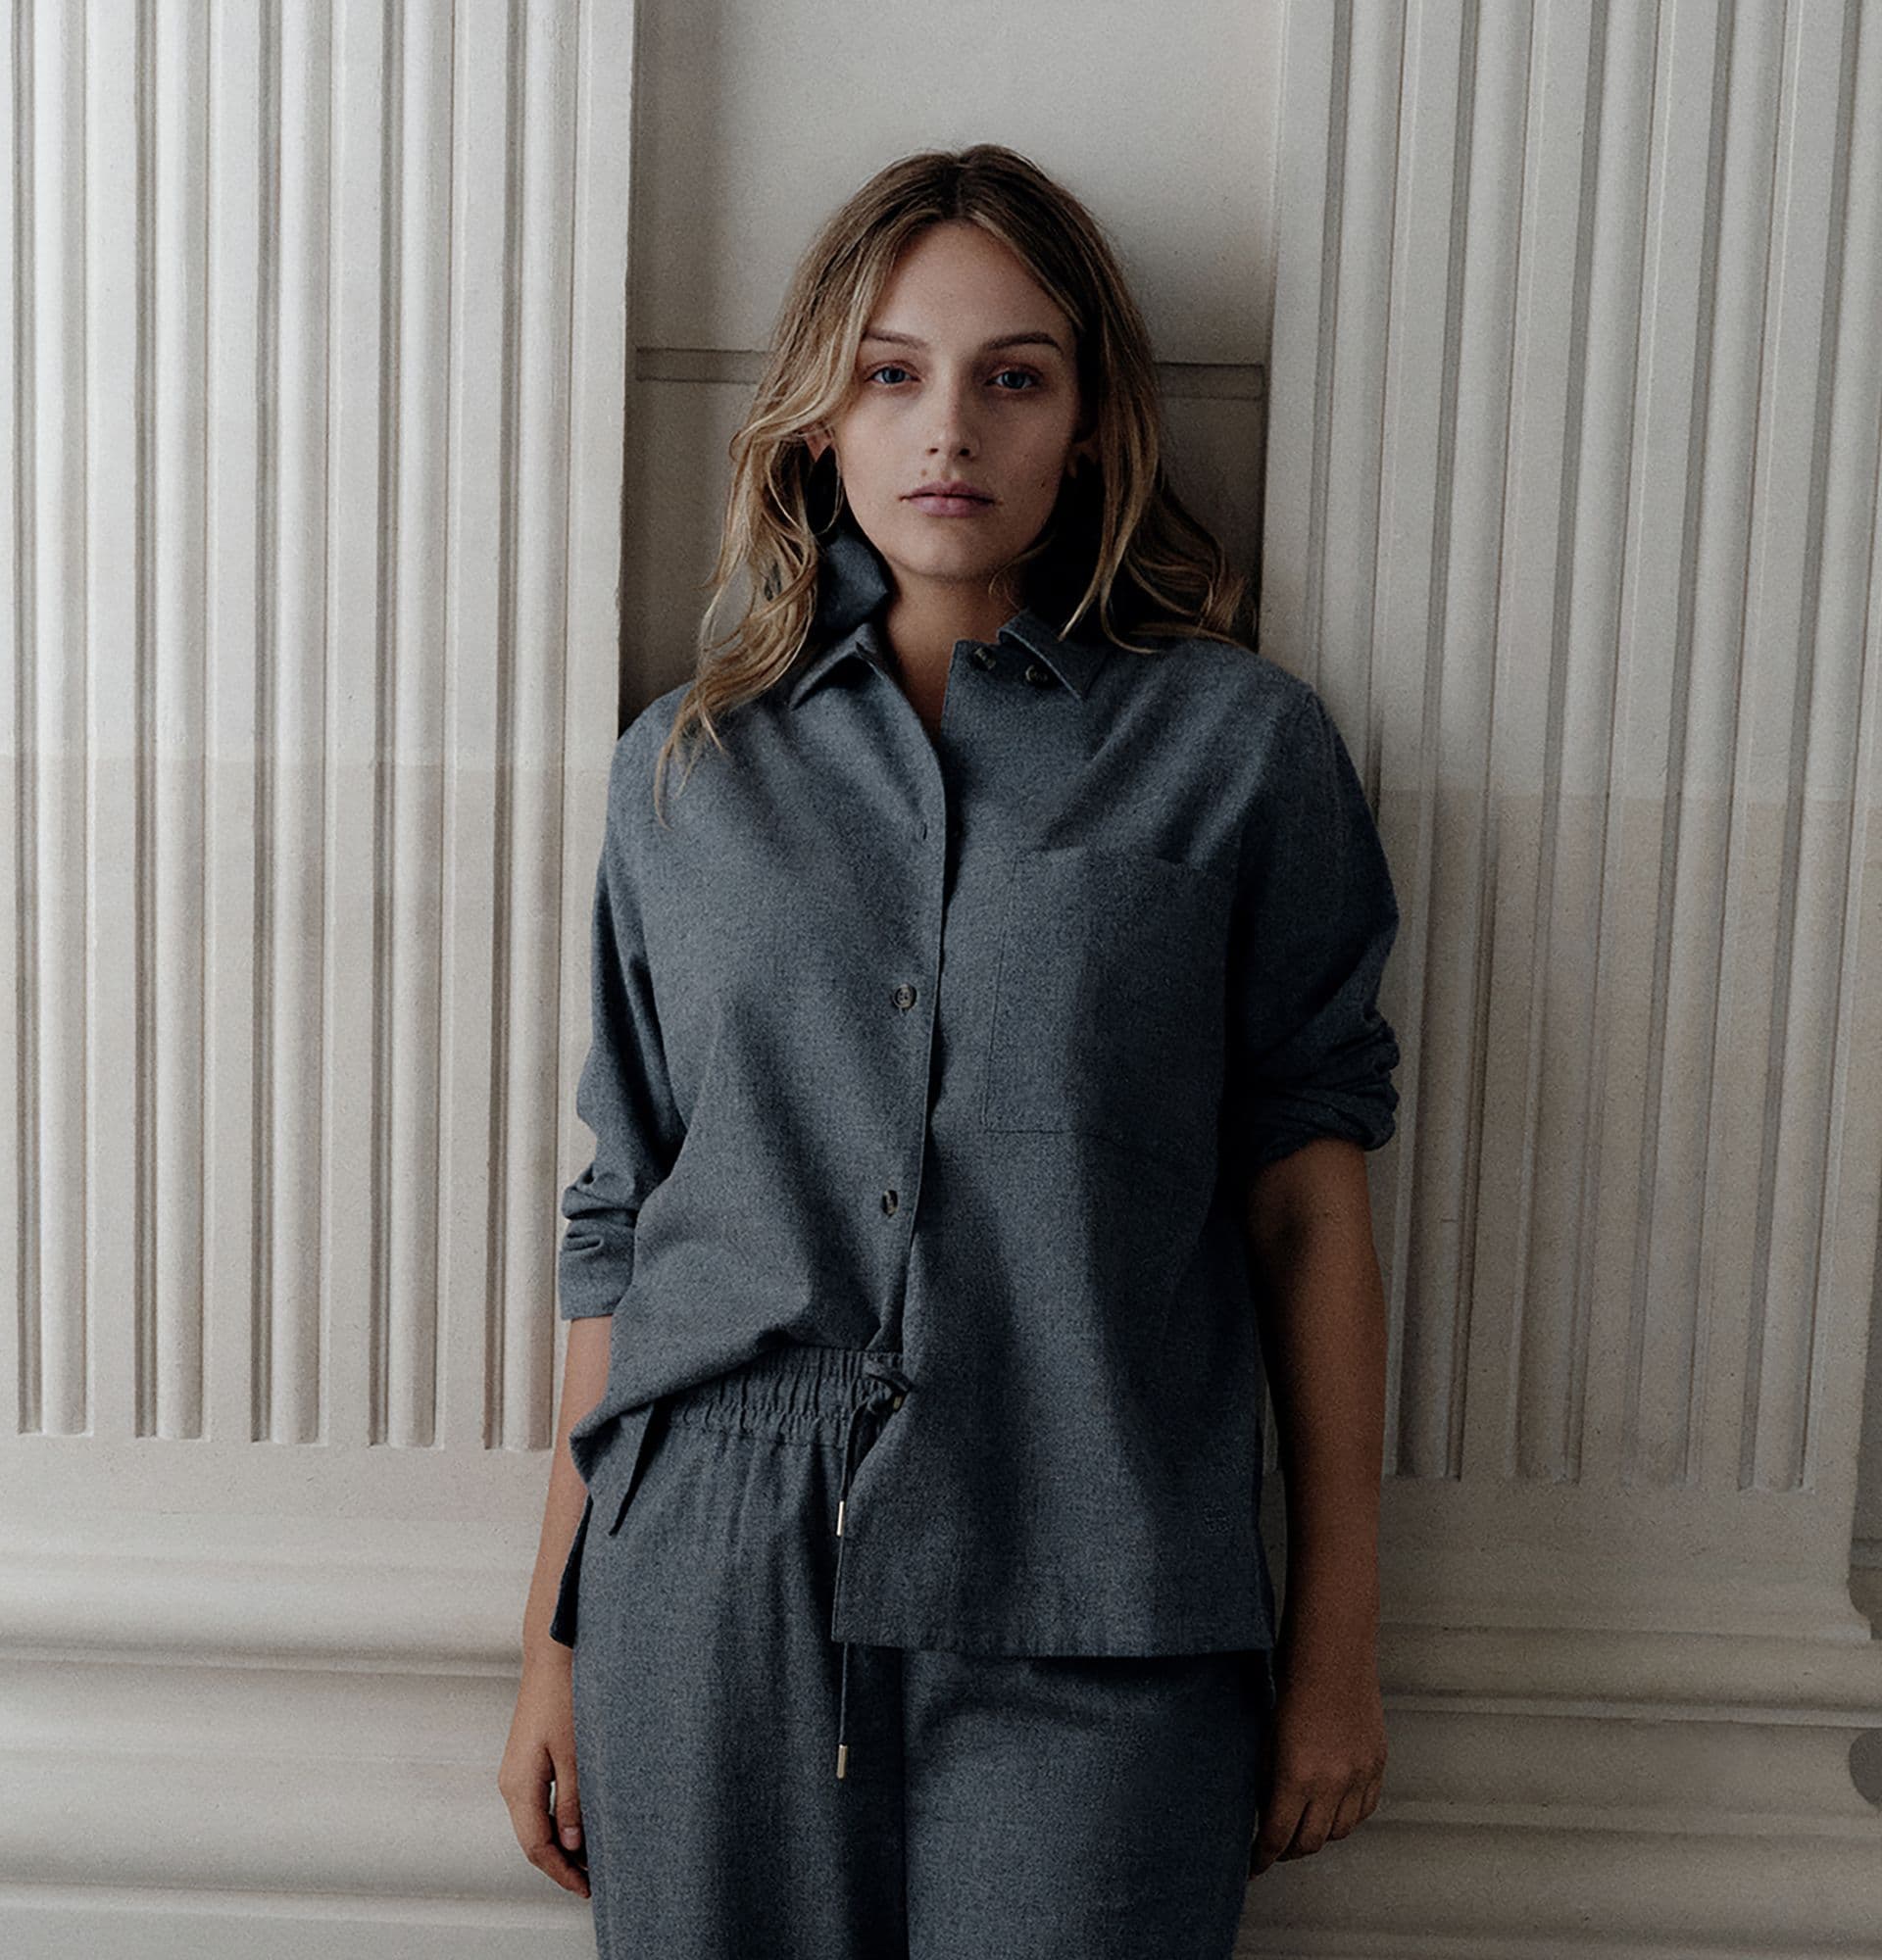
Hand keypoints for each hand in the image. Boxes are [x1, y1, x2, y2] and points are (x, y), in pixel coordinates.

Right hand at [499, 1644, 590, 1897]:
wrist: (552, 1654)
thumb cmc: (565, 1695)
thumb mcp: (575, 1752)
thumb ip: (572, 1800)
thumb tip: (570, 1844)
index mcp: (519, 1785)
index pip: (536, 1846)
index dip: (562, 1872)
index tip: (588, 1888)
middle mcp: (511, 1783)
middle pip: (533, 1839)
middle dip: (562, 1864)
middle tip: (595, 1880)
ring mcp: (517, 1771)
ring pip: (535, 1823)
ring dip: (561, 1843)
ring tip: (592, 1857)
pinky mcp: (527, 1759)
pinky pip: (538, 1803)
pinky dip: (557, 1821)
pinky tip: (580, 1823)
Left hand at [1248, 1631, 1385, 1875]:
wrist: (1332, 1649)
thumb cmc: (1289, 1680)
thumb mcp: (1264, 1734)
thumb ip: (1263, 1777)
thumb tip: (1262, 1810)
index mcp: (1295, 1776)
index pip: (1277, 1836)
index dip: (1262, 1858)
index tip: (1252, 1867)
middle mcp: (1331, 1783)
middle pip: (1310, 1842)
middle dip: (1289, 1851)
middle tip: (1275, 1848)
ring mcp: (1359, 1774)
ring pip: (1340, 1831)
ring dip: (1319, 1835)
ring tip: (1302, 1828)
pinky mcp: (1377, 1763)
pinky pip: (1365, 1808)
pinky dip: (1348, 1816)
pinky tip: (1333, 1809)